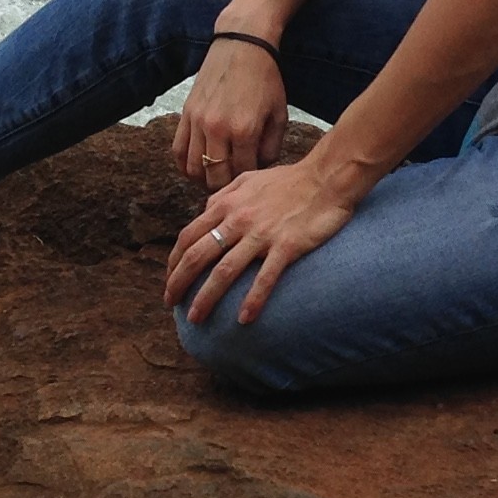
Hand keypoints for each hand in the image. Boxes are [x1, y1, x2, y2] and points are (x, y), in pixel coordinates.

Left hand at [166, 154, 362, 326]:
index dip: (174, 261)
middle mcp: (238, 220)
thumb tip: (206, 211)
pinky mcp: (286, 246)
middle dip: (179, 283)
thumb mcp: (249, 180)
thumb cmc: (290, 179)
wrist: (327, 178)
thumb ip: (224, 195)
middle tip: (171, 304)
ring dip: (206, 297)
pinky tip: (244, 319)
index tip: (170, 279)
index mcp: (227, 205)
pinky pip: (265, 278)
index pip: (189, 236)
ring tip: (196, 319)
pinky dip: (252, 300)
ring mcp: (262, 234)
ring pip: (224, 271)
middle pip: (198, 256)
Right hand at [173, 36, 288, 188]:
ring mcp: (198, 122)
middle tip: (233, 181)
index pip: (242, 173)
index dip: (248, 179)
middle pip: (215, 177)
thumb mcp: (279, 114)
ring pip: (193, 169)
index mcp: (245, 130)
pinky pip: (178, 151)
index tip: (252, 177)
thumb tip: (258, 168)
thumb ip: (272, 147)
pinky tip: (197, 165)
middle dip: (225, 184)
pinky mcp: (186, 114)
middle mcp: (218, 129)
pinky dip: (185, 164)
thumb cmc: (266, 79)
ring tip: (215, 175)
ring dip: (204, 178)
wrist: (242, 45)